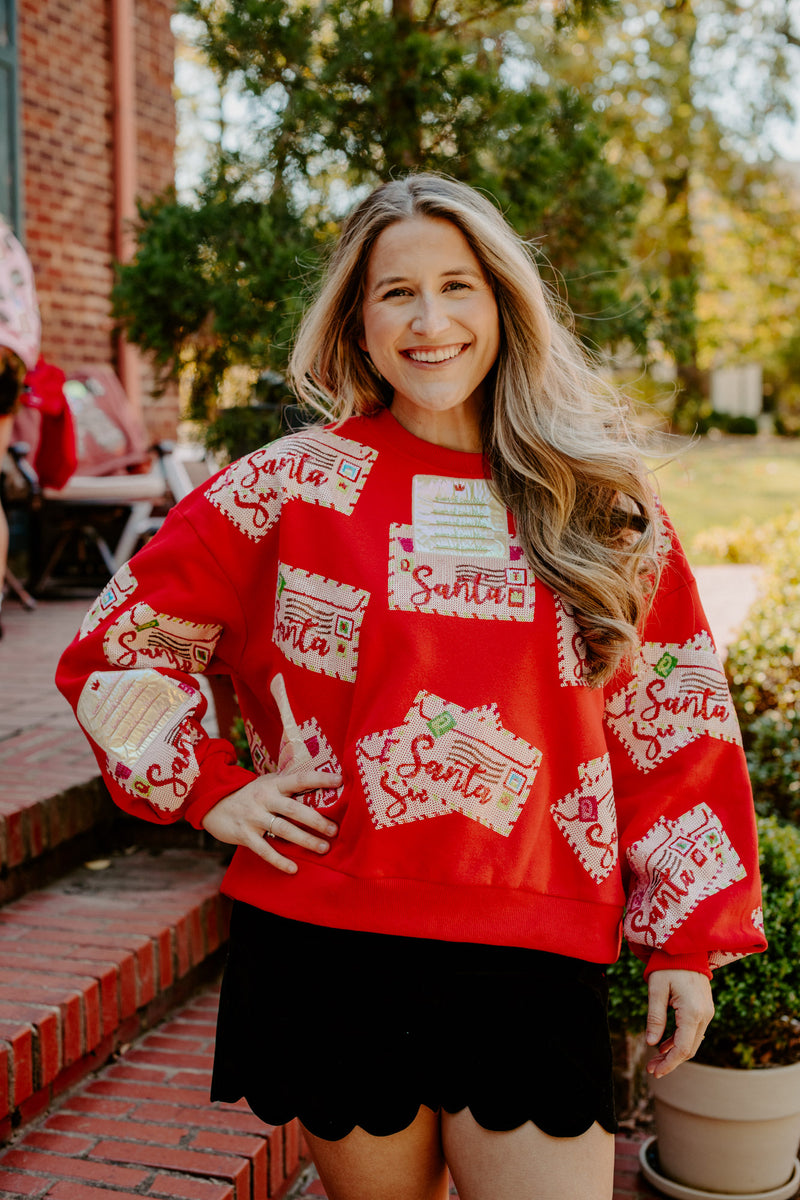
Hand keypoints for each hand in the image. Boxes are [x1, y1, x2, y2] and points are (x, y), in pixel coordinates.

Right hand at [201, 768, 340, 874]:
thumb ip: (289, 786)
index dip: (319, 779)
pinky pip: (264, 850)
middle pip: (294, 809)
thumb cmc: (251, 794)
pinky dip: (279, 860)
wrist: (213, 803)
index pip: (299, 779)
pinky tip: (294, 868)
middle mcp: (265, 798)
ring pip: (283, 830)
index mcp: (274, 784)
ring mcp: (254, 817)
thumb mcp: (267, 783)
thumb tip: (322, 787)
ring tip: (323, 848)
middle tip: (334, 830)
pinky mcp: (244, 834)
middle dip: (316, 820)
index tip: (340, 781)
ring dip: (305, 840)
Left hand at [645, 969, 713, 1078]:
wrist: (686, 947)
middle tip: (650, 1069)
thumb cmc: (667, 965)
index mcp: (692, 1012)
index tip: (654, 1072)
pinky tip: (664, 1045)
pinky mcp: (704, 1009)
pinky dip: (679, 1041)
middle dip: (670, 1061)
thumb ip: (655, 1017)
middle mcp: (704, 1015)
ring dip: (674, 1052)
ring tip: (654, 1060)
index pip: (683, 1049)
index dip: (669, 1063)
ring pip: (692, 1042)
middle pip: (689, 1049)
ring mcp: (707, 1012)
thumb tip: (651, 1043)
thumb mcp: (656, 989)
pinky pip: (693, 1031)